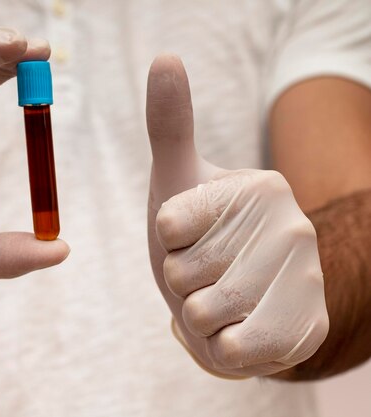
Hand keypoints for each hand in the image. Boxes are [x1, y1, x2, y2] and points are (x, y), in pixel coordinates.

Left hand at [146, 55, 328, 377]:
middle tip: (204, 272)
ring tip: (218, 299)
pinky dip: (218, 347)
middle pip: (181, 273)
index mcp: (258, 189)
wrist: (241, 296)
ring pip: (203, 313)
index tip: (187, 234)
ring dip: (196, 315)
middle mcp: (292, 229)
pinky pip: (234, 351)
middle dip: (179, 281)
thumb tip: (166, 55)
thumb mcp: (177, 178)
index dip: (165, 241)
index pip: (168, 226)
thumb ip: (169, 123)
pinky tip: (236, 327)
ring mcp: (305, 281)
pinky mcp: (307, 330)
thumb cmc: (201, 235)